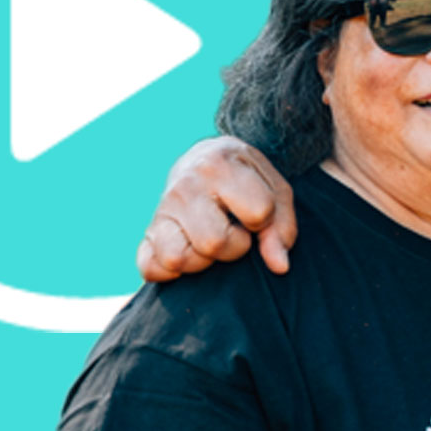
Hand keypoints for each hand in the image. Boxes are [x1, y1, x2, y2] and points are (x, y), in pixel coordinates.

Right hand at [137, 137, 297, 280]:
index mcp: (220, 166)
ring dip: (202, 261)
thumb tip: (279, 266)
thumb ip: (281, 228)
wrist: (203, 158)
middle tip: (232, 229)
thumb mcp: (274, 191)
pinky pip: (151, 267)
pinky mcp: (149, 231)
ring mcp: (162, 209)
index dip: (263, 220)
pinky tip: (187, 254)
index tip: (255, 212)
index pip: (257, 212)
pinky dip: (168, 272)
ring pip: (179, 258)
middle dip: (235, 245)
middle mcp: (185, 186)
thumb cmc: (246, 180)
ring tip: (210, 240)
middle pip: (215, 243)